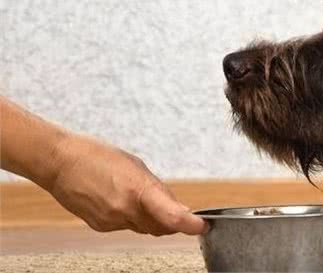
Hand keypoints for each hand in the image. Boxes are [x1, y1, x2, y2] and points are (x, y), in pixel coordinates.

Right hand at [46, 134, 207, 235]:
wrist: (59, 163)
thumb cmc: (96, 156)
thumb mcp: (136, 165)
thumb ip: (157, 188)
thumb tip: (175, 205)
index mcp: (138, 190)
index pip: (173, 216)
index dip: (191, 224)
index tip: (202, 226)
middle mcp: (125, 210)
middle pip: (161, 227)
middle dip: (173, 221)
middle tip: (178, 210)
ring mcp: (111, 221)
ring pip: (144, 228)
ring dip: (152, 218)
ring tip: (140, 196)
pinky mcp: (100, 226)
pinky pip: (126, 226)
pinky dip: (132, 217)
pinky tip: (121, 200)